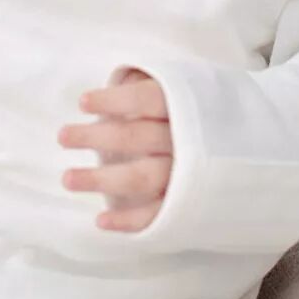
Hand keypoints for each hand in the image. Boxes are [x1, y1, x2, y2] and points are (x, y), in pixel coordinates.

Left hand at [58, 67, 172, 230]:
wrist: (237, 146)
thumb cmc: (188, 112)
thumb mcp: (178, 87)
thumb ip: (147, 83)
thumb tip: (122, 77)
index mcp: (185, 105)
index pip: (146, 99)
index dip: (114, 100)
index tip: (82, 102)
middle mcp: (186, 140)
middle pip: (137, 137)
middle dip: (96, 137)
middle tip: (62, 136)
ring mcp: (186, 175)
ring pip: (142, 177)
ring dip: (102, 179)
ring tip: (66, 178)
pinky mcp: (184, 204)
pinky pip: (157, 216)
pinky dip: (129, 222)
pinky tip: (99, 221)